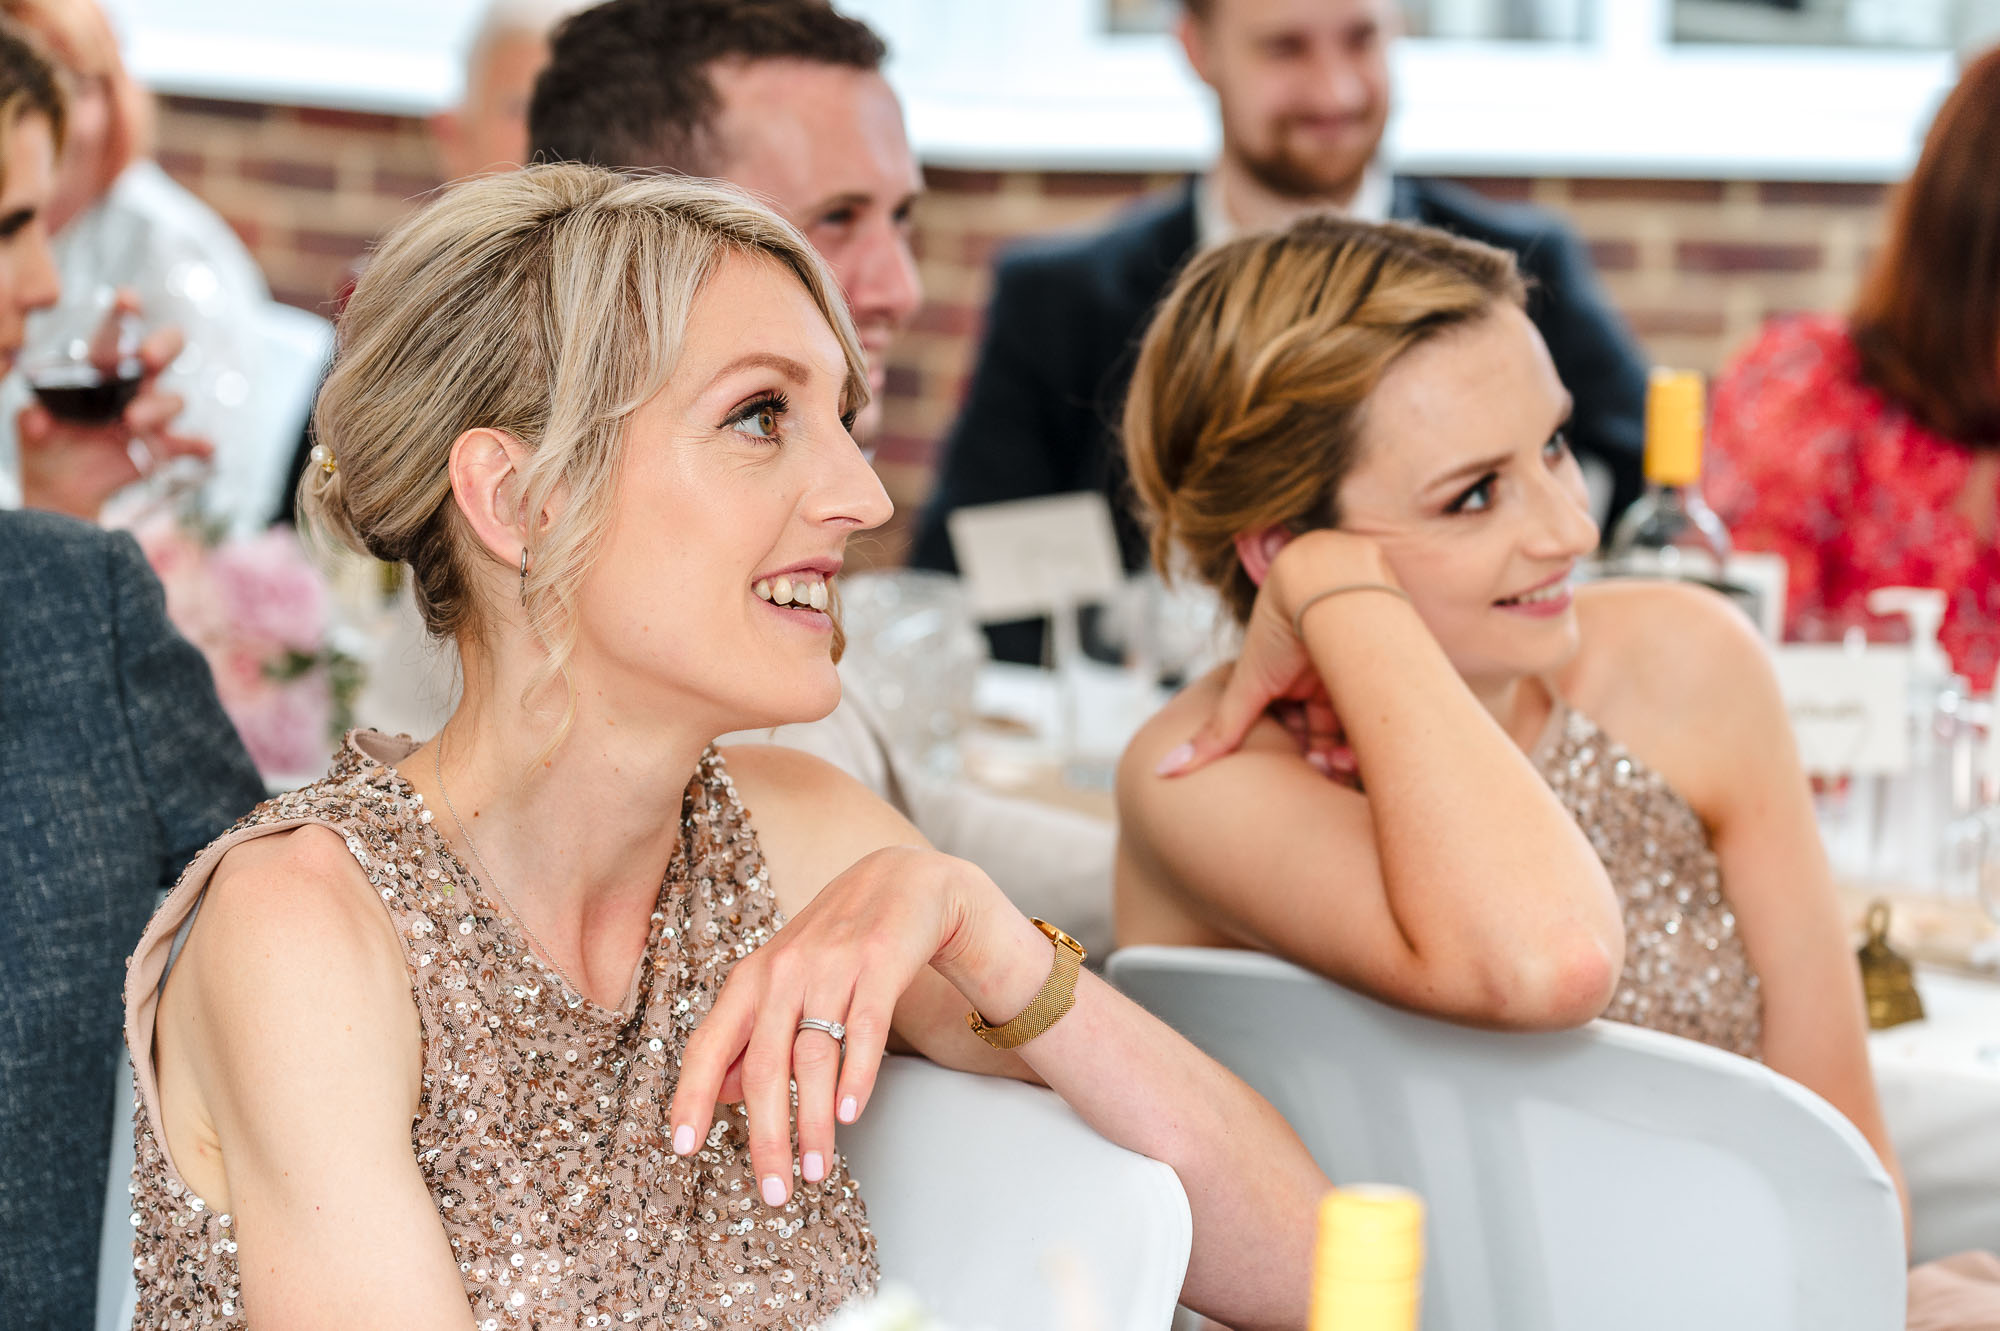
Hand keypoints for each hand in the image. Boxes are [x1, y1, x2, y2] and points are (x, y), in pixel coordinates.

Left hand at [18, 294, 210, 520]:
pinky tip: (204, 447)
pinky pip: (189, 444)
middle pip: (163, 353)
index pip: (117, 334)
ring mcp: (151, 416)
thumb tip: (38, 419)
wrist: (62, 487)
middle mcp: (133, 386)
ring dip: (156, 408)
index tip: (127, 298)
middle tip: (147, 358)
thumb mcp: (31, 429)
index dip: (125, 313)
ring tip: (130, 422)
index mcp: (101, 371)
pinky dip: (199, 444)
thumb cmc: (47, 444)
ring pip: (172, 399)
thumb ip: (32, 419)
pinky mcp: (162, 447)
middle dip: (162, 347)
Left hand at [665, 845, 975, 1207]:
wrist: (906, 881)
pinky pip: (864, 1029)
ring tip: (814, 1173)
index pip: (708, 1044)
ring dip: (812, 1124)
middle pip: (763, 1065)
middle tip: (772, 1193)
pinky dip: (856, 1076)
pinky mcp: (880, 963)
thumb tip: (715, 1095)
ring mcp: (832, 965)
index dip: (690, 1097)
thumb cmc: (838, 941)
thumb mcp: (782, 980)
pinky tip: (850, 1116)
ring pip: (812, 1057)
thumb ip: (749, 1034)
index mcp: (751, 978)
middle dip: (765, 1136)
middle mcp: (784, 970)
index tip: (682, 1149)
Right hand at [1157, 528, 1394, 776]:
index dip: (1303, 762)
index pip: (1296, 738)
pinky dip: (1384, 737)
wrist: (1325, 575)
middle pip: (1329, 739)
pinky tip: (1380, 748)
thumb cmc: (1280, 626)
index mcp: (1289, 687)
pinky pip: (1387, 714)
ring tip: (1351, 760)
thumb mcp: (1248, 687)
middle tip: (1333, 770)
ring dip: (1356, 754)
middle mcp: (1320, 683)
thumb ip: (1218, 732)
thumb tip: (1164, 772)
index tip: (1311, 771)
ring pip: (1360, 731)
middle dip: (1331, 762)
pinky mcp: (1383, 669)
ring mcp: (1352, 677)